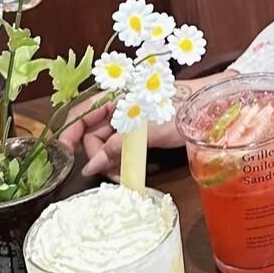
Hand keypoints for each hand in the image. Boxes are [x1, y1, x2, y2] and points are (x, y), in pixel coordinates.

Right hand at [58, 95, 183, 180]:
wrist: (210, 109)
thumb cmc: (181, 109)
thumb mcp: (146, 130)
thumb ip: (117, 147)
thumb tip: (91, 167)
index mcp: (117, 96)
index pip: (82, 113)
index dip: (69, 133)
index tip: (64, 155)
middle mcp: (119, 107)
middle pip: (92, 133)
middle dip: (95, 155)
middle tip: (106, 174)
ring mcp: (129, 120)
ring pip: (106, 143)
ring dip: (108, 161)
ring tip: (119, 176)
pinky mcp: (139, 132)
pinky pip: (120, 147)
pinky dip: (120, 160)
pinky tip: (126, 171)